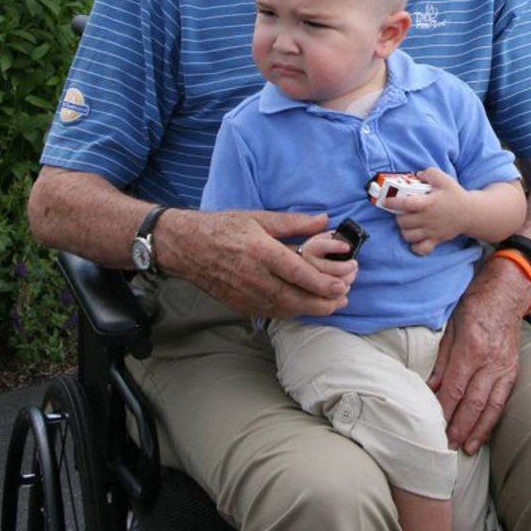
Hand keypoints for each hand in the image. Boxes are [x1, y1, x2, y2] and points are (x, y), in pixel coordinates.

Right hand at [154, 209, 352, 318]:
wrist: (187, 247)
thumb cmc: (222, 228)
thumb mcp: (258, 218)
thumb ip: (293, 223)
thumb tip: (324, 220)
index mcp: (262, 252)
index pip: (299, 274)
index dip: (324, 283)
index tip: (343, 285)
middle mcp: (255, 278)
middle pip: (297, 299)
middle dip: (324, 302)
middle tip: (344, 299)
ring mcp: (246, 295)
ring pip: (286, 310)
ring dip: (311, 310)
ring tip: (331, 305)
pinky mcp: (240, 305)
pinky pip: (272, 312)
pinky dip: (292, 312)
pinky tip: (304, 306)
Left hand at [391, 167, 468, 255]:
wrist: (470, 213)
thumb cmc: (455, 195)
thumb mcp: (444, 179)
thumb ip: (429, 173)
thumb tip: (417, 174)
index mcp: (428, 203)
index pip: (405, 204)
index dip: (392, 202)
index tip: (386, 201)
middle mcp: (427, 219)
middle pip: (403, 222)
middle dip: (399, 217)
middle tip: (402, 212)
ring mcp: (431, 231)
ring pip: (408, 236)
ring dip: (404, 230)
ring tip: (408, 224)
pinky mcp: (436, 240)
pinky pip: (421, 250)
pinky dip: (415, 247)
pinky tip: (416, 239)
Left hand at [428, 256, 530, 452]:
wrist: (507, 294)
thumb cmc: (475, 306)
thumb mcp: (451, 327)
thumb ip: (441, 360)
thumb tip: (429, 388)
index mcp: (471, 348)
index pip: (454, 387)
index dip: (444, 409)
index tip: (433, 425)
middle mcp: (490, 362)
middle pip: (473, 402)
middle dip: (459, 427)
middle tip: (446, 446)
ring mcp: (504, 368)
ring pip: (490, 407)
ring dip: (476, 430)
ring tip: (465, 448)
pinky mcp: (513, 371)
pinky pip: (502, 401)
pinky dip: (492, 420)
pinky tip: (483, 433)